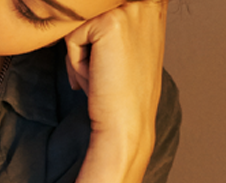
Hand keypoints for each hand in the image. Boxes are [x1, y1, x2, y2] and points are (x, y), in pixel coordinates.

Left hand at [64, 0, 167, 151]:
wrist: (126, 127)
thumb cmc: (122, 97)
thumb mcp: (126, 50)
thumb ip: (113, 28)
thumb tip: (78, 16)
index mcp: (152, 6)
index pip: (103, 15)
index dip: (97, 43)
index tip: (111, 69)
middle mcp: (146, 2)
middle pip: (91, 18)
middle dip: (88, 49)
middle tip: (105, 78)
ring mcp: (130, 9)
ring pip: (80, 27)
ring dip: (81, 58)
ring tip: (102, 79)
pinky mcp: (110, 22)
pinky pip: (72, 38)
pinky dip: (76, 64)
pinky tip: (97, 80)